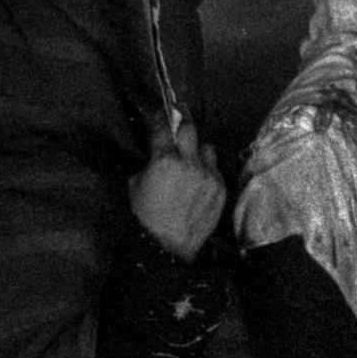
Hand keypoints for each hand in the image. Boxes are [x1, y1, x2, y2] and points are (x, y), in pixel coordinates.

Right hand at [129, 121, 223, 260]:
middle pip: (190, 129)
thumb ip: (149, 164)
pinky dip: (206, 170)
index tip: (161, 112)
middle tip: (178, 125)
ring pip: (207, 147)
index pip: (163, 128)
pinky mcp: (221, 187)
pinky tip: (198, 180)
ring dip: (198, 149)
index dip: (160, 118)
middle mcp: (190, 162)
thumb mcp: (135, 185)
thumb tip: (155, 156)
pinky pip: (215, 168)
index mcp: (164, 160)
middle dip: (182, 126)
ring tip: (191, 158)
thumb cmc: (145, 217)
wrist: (168, 245)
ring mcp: (209, 174)